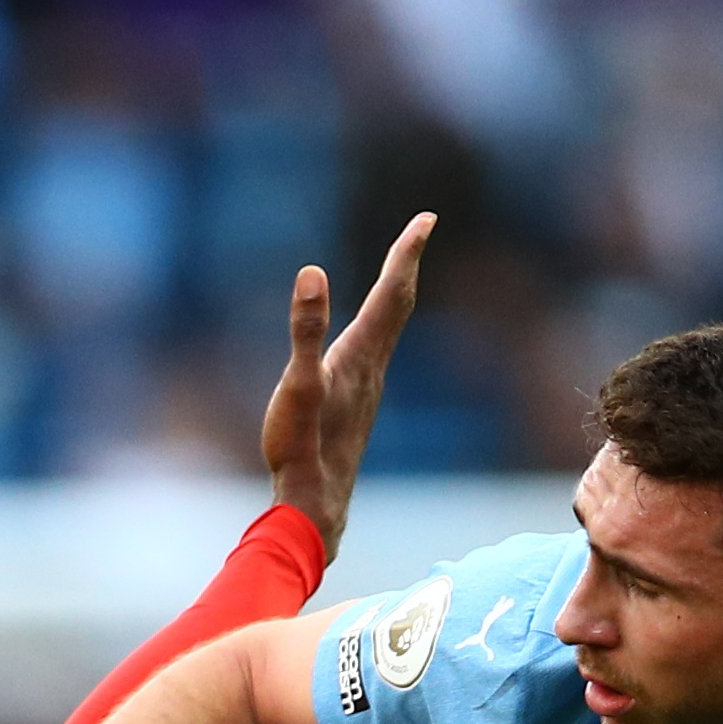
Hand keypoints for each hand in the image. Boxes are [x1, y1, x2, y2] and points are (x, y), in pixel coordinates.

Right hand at [260, 212, 430, 543]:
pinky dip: (377, 322)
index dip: (406, 253)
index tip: (425, 218)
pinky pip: (373, 347)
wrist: (315, 505)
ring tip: (398, 269)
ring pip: (388, 327)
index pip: (392, 293)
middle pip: (397, 304)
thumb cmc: (302, 449)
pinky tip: (366, 334)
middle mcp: (371, 365)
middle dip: (405, 263)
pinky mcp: (354, 402)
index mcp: (361, 354)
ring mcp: (365, 385)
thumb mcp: (297, 385)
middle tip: (418, 229)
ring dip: (394, 292)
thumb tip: (312, 274)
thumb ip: (305, 329)